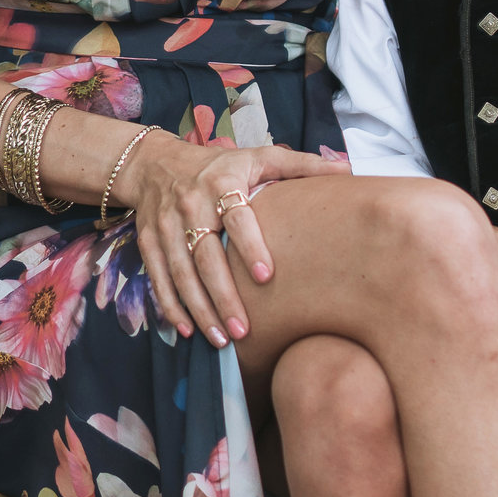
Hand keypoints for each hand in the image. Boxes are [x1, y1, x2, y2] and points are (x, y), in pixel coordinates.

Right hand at [123, 129, 349, 345]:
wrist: (157, 164)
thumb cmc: (222, 165)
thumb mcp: (260, 156)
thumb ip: (302, 166)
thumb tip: (348, 169)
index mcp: (222, 182)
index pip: (238, 218)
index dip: (251, 246)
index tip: (267, 276)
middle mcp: (191, 205)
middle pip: (206, 257)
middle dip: (224, 296)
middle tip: (244, 330)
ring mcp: (166, 227)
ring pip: (181, 274)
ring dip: (199, 310)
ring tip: (222, 340)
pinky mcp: (148, 243)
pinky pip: (158, 279)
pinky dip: (171, 307)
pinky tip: (188, 330)